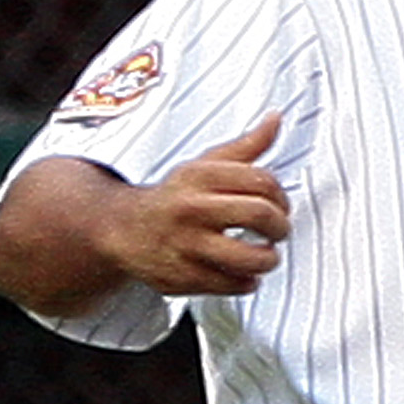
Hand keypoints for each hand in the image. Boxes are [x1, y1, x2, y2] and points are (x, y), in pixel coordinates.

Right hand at [105, 115, 289, 294]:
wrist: (121, 229)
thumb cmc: (174, 198)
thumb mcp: (203, 165)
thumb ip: (245, 147)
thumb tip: (276, 119)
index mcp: (201, 176)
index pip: (262, 181)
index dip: (281, 196)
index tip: (280, 205)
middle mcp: (193, 208)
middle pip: (261, 216)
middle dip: (281, 227)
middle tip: (278, 232)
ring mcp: (188, 245)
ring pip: (251, 258)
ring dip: (269, 260)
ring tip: (266, 256)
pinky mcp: (186, 277)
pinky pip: (234, 285)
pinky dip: (247, 282)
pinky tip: (242, 273)